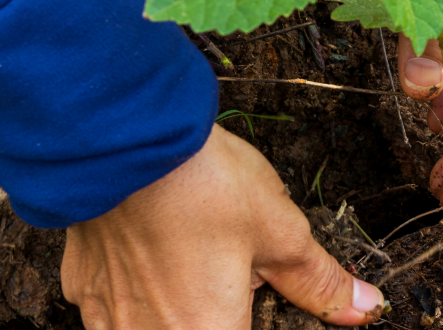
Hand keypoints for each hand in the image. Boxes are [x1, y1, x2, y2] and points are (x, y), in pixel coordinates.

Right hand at [62, 125, 385, 327]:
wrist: (118, 133)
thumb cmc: (201, 182)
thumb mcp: (279, 230)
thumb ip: (319, 282)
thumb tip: (364, 308)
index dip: (252, 318)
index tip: (252, 295)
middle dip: (220, 311)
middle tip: (228, 269)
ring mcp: (106, 317)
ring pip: (151, 327)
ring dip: (176, 307)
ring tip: (190, 258)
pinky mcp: (79, 287)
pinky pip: (113, 308)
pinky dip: (137, 292)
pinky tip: (152, 251)